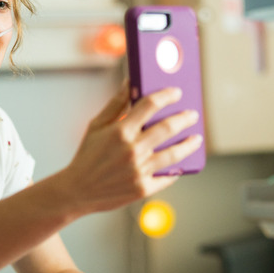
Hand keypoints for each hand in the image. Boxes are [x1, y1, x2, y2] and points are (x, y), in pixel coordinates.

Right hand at [64, 79, 201, 213]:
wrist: (77, 190)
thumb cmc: (87, 155)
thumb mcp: (96, 125)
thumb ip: (116, 104)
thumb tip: (130, 82)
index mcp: (120, 131)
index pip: (150, 105)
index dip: (166, 95)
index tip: (176, 92)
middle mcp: (132, 150)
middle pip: (167, 128)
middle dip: (184, 118)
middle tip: (193, 115)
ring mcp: (139, 170)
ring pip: (174, 154)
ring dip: (189, 144)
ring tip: (196, 138)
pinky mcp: (143, 188)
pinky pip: (167, 177)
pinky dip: (177, 170)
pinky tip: (182, 164)